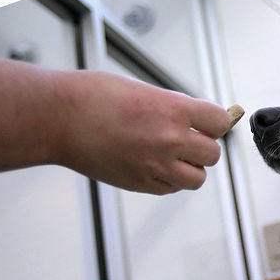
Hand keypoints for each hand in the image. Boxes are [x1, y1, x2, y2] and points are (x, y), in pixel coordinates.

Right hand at [55, 70, 230, 193]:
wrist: (59, 118)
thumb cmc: (95, 96)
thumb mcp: (144, 91)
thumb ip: (174, 108)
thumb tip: (196, 119)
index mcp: (173, 110)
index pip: (220, 122)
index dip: (215, 122)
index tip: (207, 122)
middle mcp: (169, 140)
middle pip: (212, 155)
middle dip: (203, 147)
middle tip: (188, 140)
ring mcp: (154, 165)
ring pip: (196, 179)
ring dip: (190, 169)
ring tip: (172, 157)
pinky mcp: (139, 184)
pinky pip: (170, 189)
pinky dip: (169, 181)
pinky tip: (154, 166)